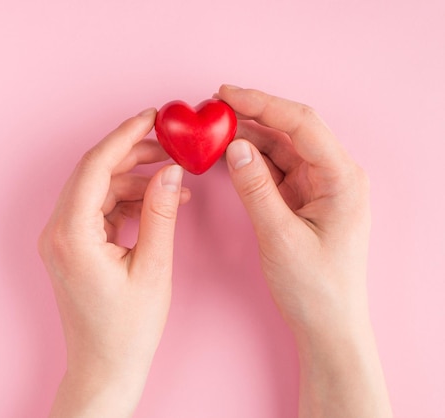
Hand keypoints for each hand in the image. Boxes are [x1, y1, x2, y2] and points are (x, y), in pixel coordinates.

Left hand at [38, 108, 188, 417]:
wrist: (103, 368)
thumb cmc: (126, 330)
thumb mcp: (153, 268)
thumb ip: (160, 213)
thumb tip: (170, 172)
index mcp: (71, 235)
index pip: (95, 167)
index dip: (124, 136)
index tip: (151, 117)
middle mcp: (57, 232)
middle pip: (93, 173)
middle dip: (131, 154)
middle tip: (168, 146)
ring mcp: (61, 239)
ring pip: (96, 190)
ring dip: (132, 179)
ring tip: (172, 180)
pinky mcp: (71, 246)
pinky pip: (97, 209)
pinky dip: (125, 201)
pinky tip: (155, 202)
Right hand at [218, 85, 391, 416]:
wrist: (326, 324)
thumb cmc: (314, 287)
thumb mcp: (280, 236)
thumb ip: (256, 188)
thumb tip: (234, 147)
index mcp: (342, 178)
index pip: (302, 124)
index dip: (262, 104)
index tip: (226, 95)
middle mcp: (334, 175)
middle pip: (291, 129)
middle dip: (252, 115)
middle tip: (213, 108)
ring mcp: (318, 186)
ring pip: (280, 147)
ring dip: (247, 136)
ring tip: (212, 129)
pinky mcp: (302, 198)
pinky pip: (274, 168)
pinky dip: (249, 160)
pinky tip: (226, 153)